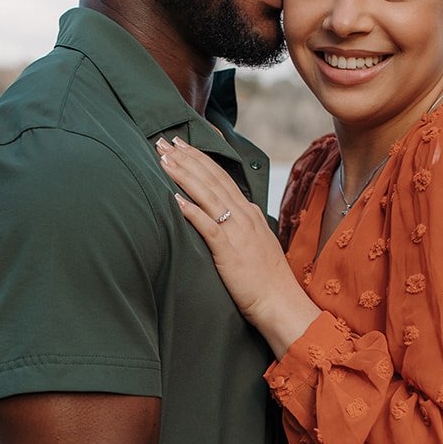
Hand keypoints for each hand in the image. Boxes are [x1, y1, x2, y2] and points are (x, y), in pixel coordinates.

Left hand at [156, 136, 319, 356]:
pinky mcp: (228, 250)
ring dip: (183, 175)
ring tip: (162, 160)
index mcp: (249, 212)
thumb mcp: (256, 243)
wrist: (280, 301)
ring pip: (207, 194)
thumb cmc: (266, 279)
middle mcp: (243, 215)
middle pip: (211, 178)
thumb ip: (242, 227)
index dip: (199, 158)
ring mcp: (237, 231)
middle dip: (186, 158)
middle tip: (163, 141)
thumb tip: (227, 217)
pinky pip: (207, 225)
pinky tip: (173, 198)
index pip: (221, 176)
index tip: (181, 145)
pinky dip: (190, 209)